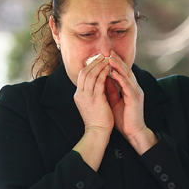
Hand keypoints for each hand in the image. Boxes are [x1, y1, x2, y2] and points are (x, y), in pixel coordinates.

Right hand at [72, 55, 112, 170]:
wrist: (98, 133)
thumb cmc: (97, 120)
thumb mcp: (92, 104)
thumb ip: (93, 92)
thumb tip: (101, 81)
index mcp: (79, 95)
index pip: (81, 76)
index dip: (89, 66)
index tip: (97, 60)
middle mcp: (80, 94)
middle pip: (84, 72)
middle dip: (94, 62)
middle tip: (102, 55)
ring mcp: (87, 96)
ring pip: (91, 74)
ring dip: (100, 65)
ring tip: (107, 59)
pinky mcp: (96, 99)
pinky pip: (99, 81)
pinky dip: (104, 73)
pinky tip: (110, 68)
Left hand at [107, 51, 155, 154]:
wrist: (133, 132)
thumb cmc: (124, 119)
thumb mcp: (115, 102)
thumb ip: (111, 90)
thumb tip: (104, 80)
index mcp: (131, 89)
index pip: (124, 72)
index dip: (117, 63)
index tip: (107, 55)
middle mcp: (135, 89)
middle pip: (127, 70)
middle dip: (118, 60)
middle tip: (109, 51)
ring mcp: (136, 93)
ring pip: (127, 75)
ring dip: (118, 66)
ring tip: (110, 58)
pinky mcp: (134, 99)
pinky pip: (127, 85)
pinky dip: (120, 78)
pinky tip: (113, 72)